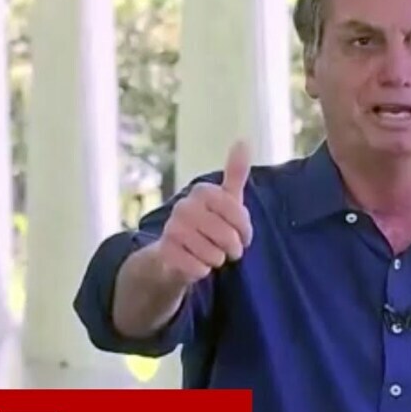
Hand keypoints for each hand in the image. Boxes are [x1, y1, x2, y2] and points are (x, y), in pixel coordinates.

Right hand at [153, 140, 253, 284]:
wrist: (174, 253)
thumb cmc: (208, 224)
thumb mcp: (226, 199)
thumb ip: (235, 173)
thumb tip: (243, 140)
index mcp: (202, 192)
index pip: (238, 214)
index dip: (246, 229)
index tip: (244, 234)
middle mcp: (183, 206)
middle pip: (227, 236)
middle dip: (234, 248)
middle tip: (229, 249)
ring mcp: (171, 229)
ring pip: (214, 255)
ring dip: (218, 260)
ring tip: (212, 255)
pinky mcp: (165, 254)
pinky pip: (198, 269)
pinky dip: (203, 271)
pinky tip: (196, 265)